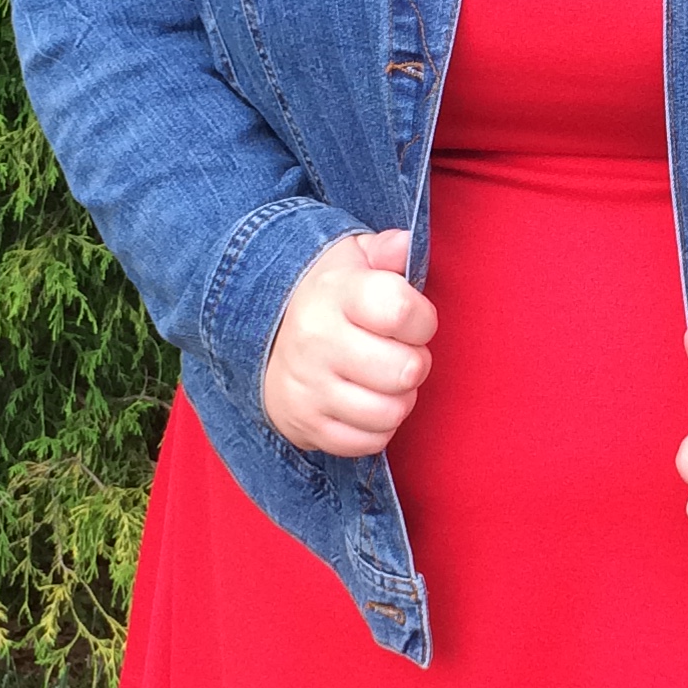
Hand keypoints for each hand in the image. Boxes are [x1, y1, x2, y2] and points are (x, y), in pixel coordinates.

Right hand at [261, 229, 437, 454]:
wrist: (265, 337)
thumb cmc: (330, 297)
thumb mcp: (353, 259)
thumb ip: (386, 249)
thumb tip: (404, 245)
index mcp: (335, 293)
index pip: (403, 311)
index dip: (423, 320)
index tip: (411, 320)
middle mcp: (317, 340)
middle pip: (405, 369)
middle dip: (415, 363)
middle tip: (399, 354)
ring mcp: (308, 387)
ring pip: (391, 412)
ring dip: (399, 399)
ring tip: (384, 380)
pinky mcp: (305, 425)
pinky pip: (369, 442)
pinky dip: (378, 428)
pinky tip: (366, 403)